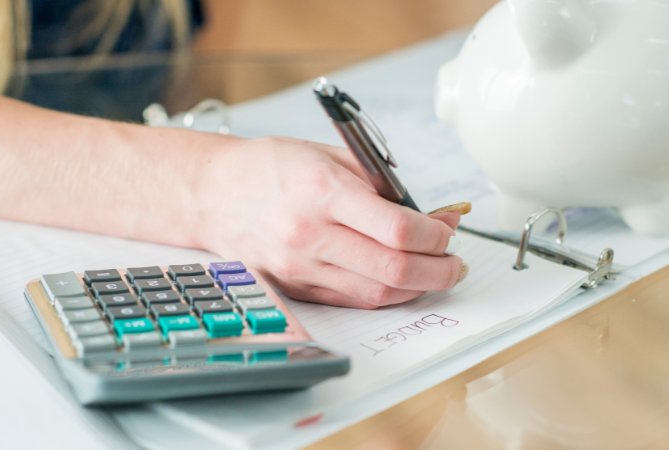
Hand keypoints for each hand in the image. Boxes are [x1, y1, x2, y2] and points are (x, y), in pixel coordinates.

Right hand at [196, 136, 466, 308]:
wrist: (213, 194)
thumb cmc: (271, 167)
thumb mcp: (330, 157)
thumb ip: (382, 187)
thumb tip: (432, 216)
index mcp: (321, 191)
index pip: (396, 228)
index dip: (435, 234)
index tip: (447, 229)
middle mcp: (310, 234)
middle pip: (393, 269)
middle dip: (438, 270)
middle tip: (454, 263)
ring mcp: (299, 266)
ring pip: (376, 293)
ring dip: (417, 287)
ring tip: (435, 272)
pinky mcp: (295, 287)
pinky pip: (352, 300)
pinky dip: (385, 294)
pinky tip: (400, 281)